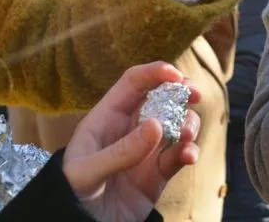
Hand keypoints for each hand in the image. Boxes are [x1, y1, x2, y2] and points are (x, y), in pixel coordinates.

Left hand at [62, 62, 201, 221]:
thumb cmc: (72, 194)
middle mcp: (130, 129)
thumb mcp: (87, 172)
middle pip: (163, 97)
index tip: (176, 75)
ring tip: (186, 137)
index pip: (133, 83)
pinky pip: (180, 154)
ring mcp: (147, 150)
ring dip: (189, 124)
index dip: (155, 72)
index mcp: (107, 118)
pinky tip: (189, 157)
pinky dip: (190, 151)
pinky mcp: (159, 172)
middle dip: (183, 91)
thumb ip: (121, 150)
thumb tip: (157, 125)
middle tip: (196, 95)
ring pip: (178, 123)